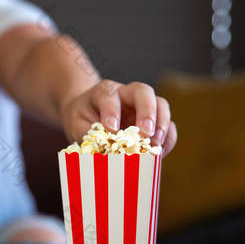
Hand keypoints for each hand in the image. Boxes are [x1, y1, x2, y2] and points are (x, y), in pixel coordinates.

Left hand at [60, 80, 177, 156]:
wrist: (88, 115)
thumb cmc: (81, 119)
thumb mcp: (76, 124)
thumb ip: (88, 133)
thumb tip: (102, 149)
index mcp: (104, 92)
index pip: (109, 96)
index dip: (111, 111)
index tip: (111, 128)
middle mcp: (126, 94)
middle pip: (143, 91)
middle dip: (146, 111)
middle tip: (145, 132)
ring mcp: (142, 106)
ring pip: (160, 104)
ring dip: (162, 123)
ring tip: (156, 142)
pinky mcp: (153, 121)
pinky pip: (168, 125)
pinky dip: (168, 138)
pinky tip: (161, 152)